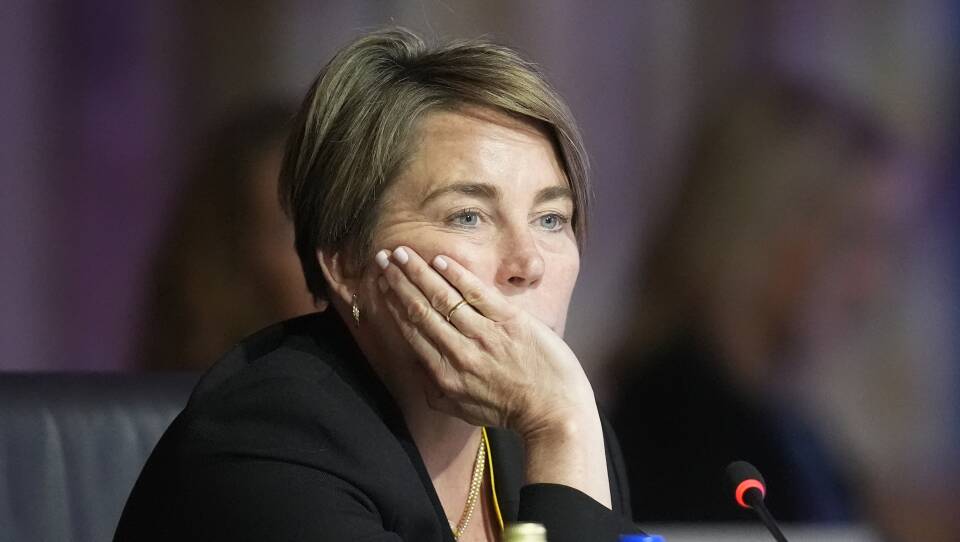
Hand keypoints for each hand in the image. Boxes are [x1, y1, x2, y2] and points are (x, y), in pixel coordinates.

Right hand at [376, 245, 611, 507]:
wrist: (554, 413)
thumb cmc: (511, 412)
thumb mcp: (463, 410)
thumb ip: (435, 390)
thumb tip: (416, 367)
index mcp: (444, 374)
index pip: (412, 330)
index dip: (393, 304)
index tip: (381, 283)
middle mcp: (459, 352)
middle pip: (421, 309)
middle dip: (399, 282)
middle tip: (382, 258)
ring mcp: (484, 334)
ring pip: (443, 298)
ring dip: (419, 273)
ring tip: (402, 253)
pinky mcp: (510, 321)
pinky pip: (477, 293)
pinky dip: (457, 276)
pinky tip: (440, 260)